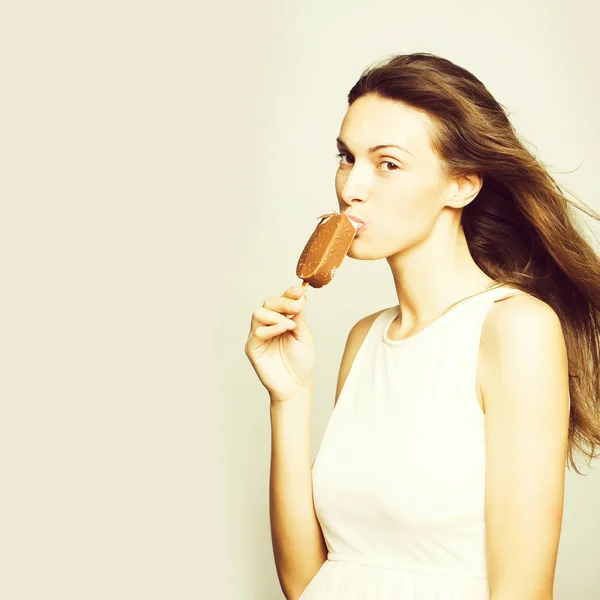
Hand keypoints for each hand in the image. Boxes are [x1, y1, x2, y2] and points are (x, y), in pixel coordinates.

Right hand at [245, 285, 314, 402]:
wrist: (297, 386)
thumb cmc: (301, 363)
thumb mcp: (304, 336)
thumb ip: (299, 317)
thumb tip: (300, 297)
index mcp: (282, 320)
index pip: (281, 301)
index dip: (289, 293)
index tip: (299, 290)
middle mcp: (268, 326)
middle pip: (268, 303)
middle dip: (283, 302)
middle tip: (296, 307)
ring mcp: (259, 336)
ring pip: (259, 314)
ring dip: (276, 315)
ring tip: (290, 324)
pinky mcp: (253, 348)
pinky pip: (257, 332)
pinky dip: (271, 328)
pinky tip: (284, 330)